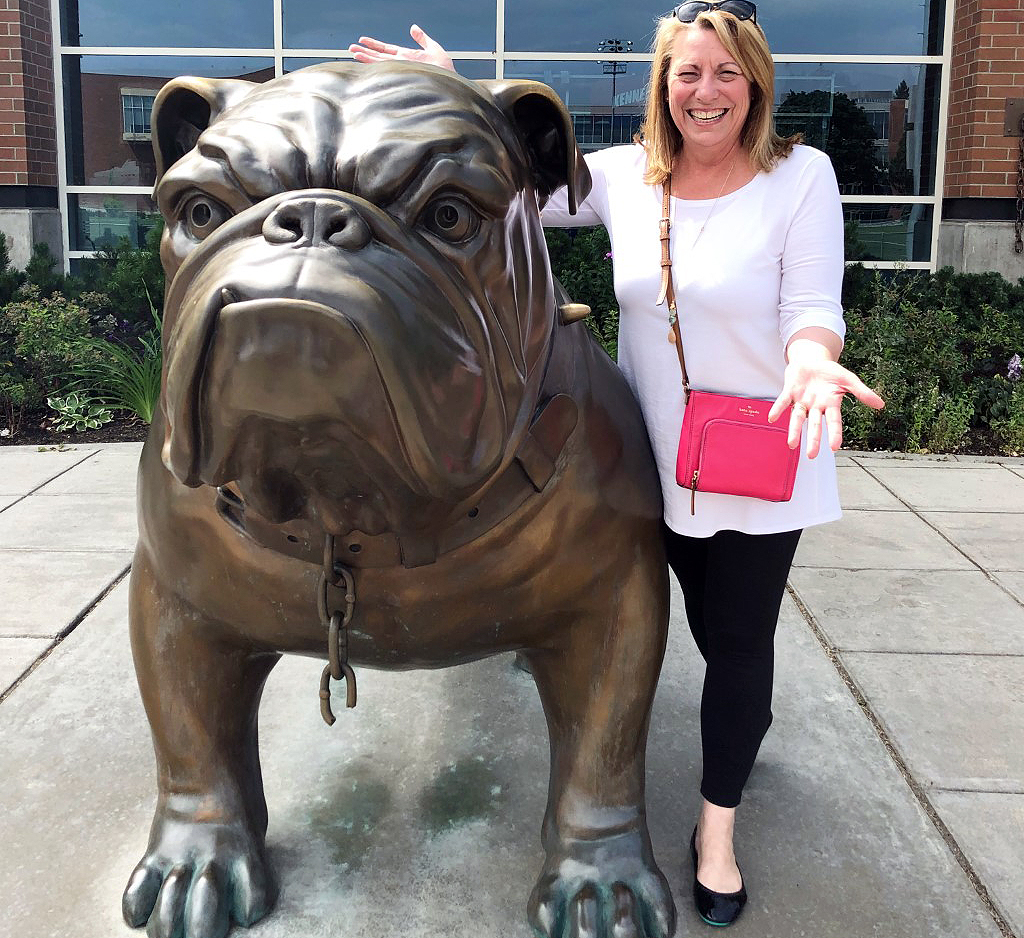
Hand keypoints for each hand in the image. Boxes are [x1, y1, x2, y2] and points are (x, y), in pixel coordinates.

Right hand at [349, 24, 454, 71]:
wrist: (450, 80)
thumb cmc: (444, 68)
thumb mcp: (433, 48)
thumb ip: (422, 38)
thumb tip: (413, 28)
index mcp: (406, 56)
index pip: (387, 49)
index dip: (375, 44)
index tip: (363, 40)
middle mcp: (401, 62)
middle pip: (379, 55)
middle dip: (365, 52)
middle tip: (351, 48)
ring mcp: (401, 67)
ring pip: (379, 61)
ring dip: (366, 57)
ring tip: (353, 53)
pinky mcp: (403, 72)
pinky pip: (386, 67)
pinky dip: (375, 66)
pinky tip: (365, 64)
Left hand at [768, 359, 883, 458]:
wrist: (811, 360)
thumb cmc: (830, 372)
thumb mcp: (849, 380)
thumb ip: (862, 392)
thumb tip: (881, 405)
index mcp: (830, 404)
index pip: (833, 422)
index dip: (834, 434)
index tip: (834, 448)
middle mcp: (815, 406)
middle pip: (814, 425)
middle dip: (813, 439)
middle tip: (811, 455)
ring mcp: (801, 400)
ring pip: (797, 418)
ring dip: (794, 430)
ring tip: (791, 444)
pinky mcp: (789, 392)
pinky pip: (783, 402)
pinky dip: (778, 409)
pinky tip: (772, 418)